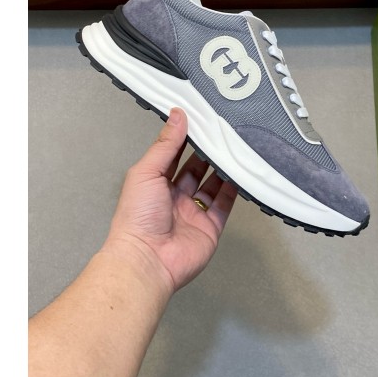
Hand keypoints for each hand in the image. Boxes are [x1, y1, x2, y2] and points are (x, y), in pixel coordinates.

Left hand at [102, 108, 237, 292]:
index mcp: (155, 183)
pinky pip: (224, 205)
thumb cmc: (137, 217)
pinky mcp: (209, 227)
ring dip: (222, 169)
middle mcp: (174, 197)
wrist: (148, 259)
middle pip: (195, 169)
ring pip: (212, 185)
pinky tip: (240, 175)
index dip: (186, 139)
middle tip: (221, 135)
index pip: (174, 155)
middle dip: (207, 153)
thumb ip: (165, 145)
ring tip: (234, 150)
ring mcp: (193, 213)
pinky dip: (233, 190)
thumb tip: (177, 116)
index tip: (200, 121)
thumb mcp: (147, 172)